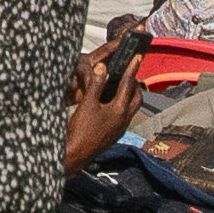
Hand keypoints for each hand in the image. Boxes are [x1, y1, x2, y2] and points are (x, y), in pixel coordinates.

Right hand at [63, 34, 144, 168]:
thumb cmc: (81, 131)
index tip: (137, 58)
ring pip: (132, 108)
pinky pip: (124, 116)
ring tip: (120, 85)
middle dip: (135, 84)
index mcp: (119, 110)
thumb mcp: (87, 104)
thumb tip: (102, 68)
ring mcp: (120, 128)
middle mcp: (123, 120)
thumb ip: (96, 85)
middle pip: (137, 98)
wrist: (77, 155)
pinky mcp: (114, 134)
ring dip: (129, 95)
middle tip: (128, 73)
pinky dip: (122, 105)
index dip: (132, 69)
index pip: (128, 85)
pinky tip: (110, 103)